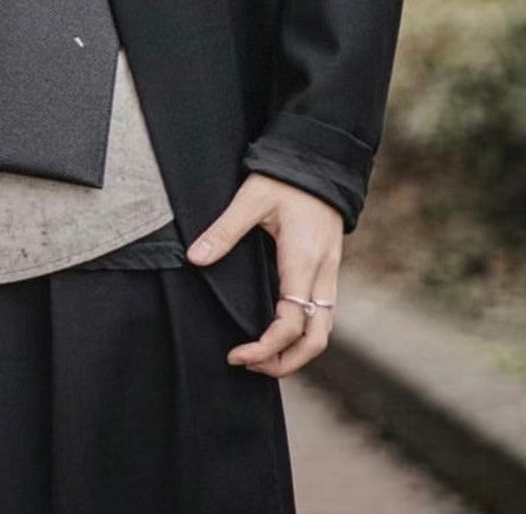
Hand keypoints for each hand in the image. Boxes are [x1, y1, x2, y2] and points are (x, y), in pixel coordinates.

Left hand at [186, 172, 342, 376]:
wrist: (320, 159)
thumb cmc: (285, 178)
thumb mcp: (251, 199)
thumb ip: (224, 231)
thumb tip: (195, 258)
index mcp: (303, 261)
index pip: (290, 323)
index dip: (265, 348)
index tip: (237, 356)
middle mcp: (322, 273)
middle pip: (317, 340)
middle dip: (286, 362)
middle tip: (250, 366)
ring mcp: (330, 272)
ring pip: (324, 330)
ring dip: (297, 351)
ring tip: (262, 357)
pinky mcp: (329, 268)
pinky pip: (324, 313)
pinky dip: (304, 333)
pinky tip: (279, 330)